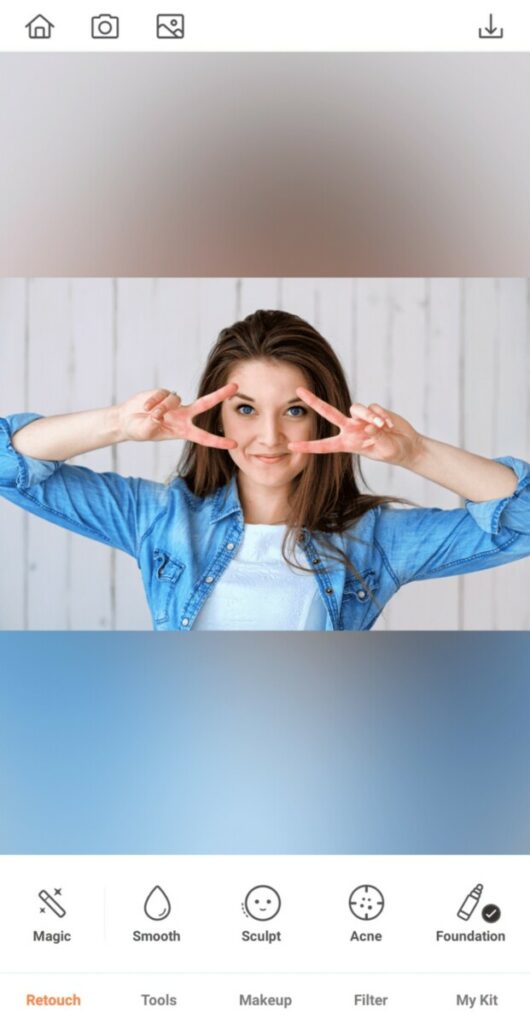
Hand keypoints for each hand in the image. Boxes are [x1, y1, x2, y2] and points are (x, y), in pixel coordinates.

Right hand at [119, 384, 237, 448]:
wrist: (126, 420)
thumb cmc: (139, 430)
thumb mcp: (144, 432)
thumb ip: (151, 425)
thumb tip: (158, 415)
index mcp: (183, 431)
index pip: (204, 436)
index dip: (218, 441)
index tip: (234, 444)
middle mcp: (182, 416)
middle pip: (205, 403)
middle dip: (220, 395)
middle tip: (236, 387)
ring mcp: (174, 404)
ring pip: (174, 400)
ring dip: (160, 407)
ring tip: (148, 413)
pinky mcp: (164, 393)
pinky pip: (162, 394)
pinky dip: (153, 401)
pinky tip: (144, 407)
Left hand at [287, 387, 422, 465]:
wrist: (407, 446)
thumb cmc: (393, 452)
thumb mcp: (384, 449)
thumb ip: (376, 437)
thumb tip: (368, 425)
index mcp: (347, 443)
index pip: (324, 445)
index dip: (308, 446)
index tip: (291, 446)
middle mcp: (350, 429)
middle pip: (328, 412)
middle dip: (314, 401)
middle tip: (299, 390)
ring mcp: (360, 418)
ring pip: (356, 408)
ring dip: (370, 416)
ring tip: (384, 427)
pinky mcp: (372, 411)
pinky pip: (372, 408)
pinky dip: (382, 416)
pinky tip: (390, 425)